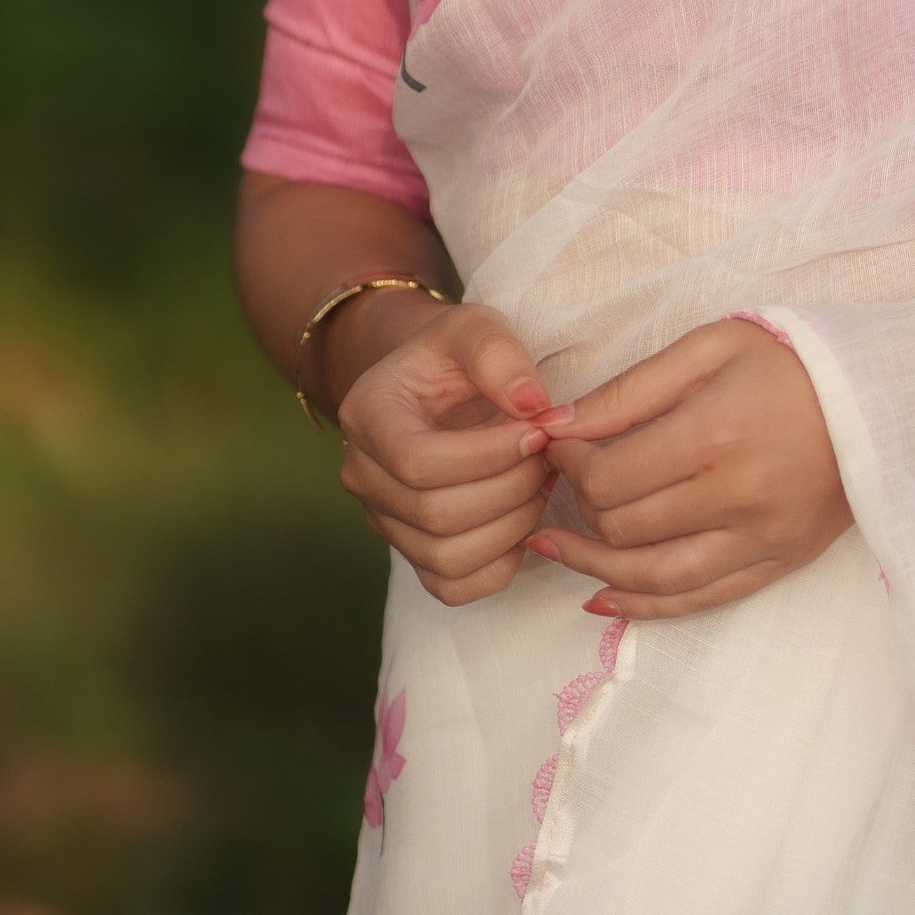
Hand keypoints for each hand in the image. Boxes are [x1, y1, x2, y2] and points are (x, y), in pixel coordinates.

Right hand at [335, 300, 574, 605]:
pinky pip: (452, 587)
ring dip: (511, 526)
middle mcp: (363, 477)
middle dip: (510, 489)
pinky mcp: (412, 553)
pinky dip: (499, 566)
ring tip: (542, 483)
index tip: (537, 433)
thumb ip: (499, 354)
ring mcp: (384, 521)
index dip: (487, 456)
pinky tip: (524, 521)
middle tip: (550, 458)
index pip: (418, 461)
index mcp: (367, 416)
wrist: (434, 387)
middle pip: (436, 514)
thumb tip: (533, 405)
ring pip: (446, 557)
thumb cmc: (455, 357)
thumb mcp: (474, 327)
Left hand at [533, 318, 849, 621]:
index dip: (571, 464)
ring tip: (554, 549)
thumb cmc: (791, 362)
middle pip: (625, 527)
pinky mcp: (777, 564)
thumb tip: (556, 426)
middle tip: (571, 480)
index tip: (564, 444)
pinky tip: (603, 599)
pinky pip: (699, 601)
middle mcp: (735, 497)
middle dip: (582, 504)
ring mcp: (759, 540)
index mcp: (714, 435)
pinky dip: (645, 608)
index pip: (610, 476)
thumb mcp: (710, 348)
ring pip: (653, 576)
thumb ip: (630, 390)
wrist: (880, 397)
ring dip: (593, 568)